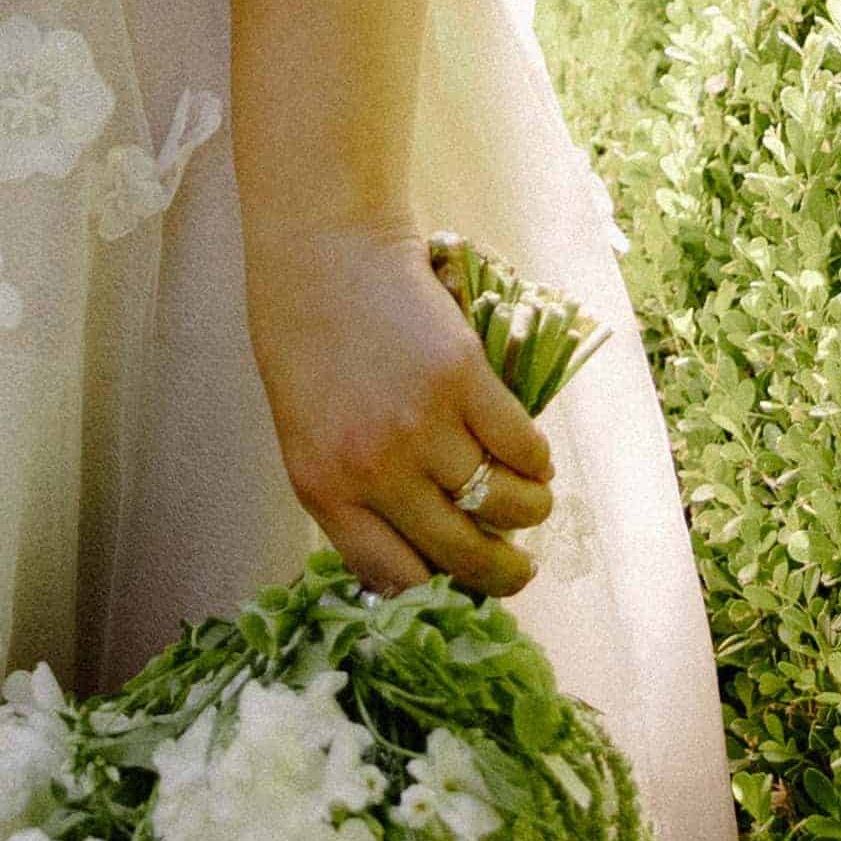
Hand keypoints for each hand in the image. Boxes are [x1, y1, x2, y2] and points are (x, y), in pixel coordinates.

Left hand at [241, 220, 553, 599]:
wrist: (323, 248)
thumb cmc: (303, 337)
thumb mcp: (305, 431)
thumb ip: (351, 491)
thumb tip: (417, 552)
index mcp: (323, 488)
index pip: (395, 579)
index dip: (439, 591)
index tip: (461, 587)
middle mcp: (373, 467)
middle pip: (462, 555)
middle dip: (503, 574)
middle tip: (519, 569)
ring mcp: (421, 424)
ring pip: (504, 504)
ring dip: (529, 511)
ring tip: (531, 500)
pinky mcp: (465, 378)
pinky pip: (523, 447)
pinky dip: (537, 460)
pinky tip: (532, 456)